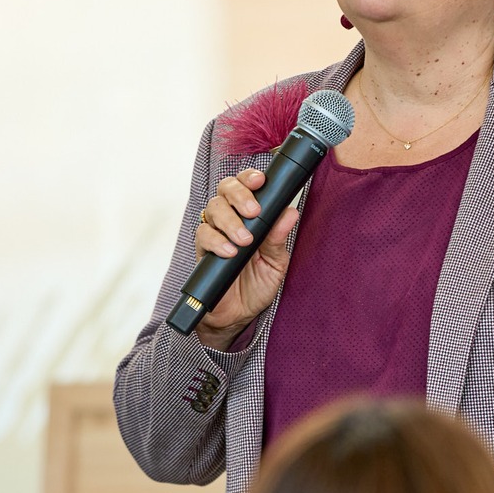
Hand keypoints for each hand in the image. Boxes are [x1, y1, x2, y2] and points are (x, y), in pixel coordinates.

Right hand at [192, 169, 299, 349]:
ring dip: (230, 221)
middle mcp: (230, 218)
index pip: (246, 185)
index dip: (250, 177)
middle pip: (225, 189)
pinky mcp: (203, 250)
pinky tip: (230, 252)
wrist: (238, 314)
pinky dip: (217, 241)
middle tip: (254, 212)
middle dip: (240, 195)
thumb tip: (290, 212)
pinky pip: (203, 235)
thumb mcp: (276, 262)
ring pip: (213, 209)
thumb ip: (279, 238)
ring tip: (244, 240)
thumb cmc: (257, 284)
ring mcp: (215, 233)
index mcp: (250, 216)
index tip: (261, 180)